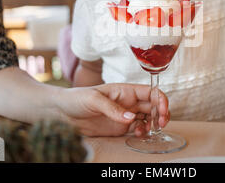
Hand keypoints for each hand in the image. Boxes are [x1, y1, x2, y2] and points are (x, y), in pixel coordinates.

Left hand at [55, 83, 169, 136]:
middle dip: (161, 113)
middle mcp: (128, 102)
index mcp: (125, 90)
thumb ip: (113, 109)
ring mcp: (125, 115)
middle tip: (162, 123)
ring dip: (153, 124)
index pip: (149, 92)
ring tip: (148, 130)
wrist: (61, 112)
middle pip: (153, 106)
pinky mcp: (119, 127)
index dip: (160, 99)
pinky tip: (139, 134)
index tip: (163, 110)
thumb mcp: (94, 99)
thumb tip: (131, 118)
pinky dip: (143, 132)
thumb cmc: (76, 99)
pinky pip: (137, 129)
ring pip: (148, 118)